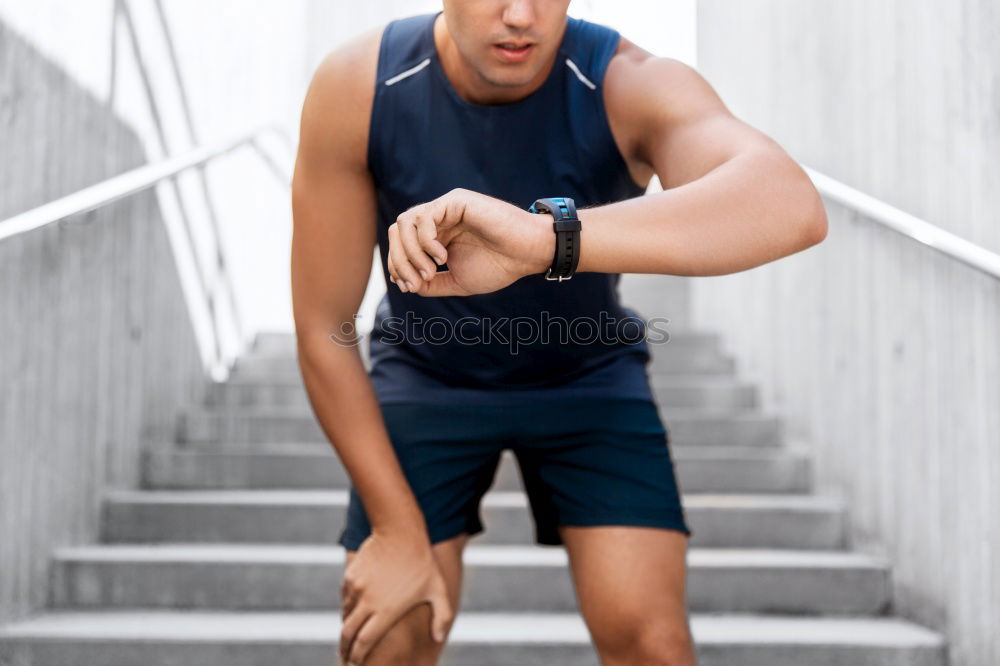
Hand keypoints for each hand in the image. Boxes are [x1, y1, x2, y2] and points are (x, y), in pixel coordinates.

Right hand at [339, 529, 453, 664]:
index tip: (355, 664)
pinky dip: (347, 608)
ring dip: (346, 627)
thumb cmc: (422, 562)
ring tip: (350, 636)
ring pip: (346, 615)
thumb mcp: (438, 589)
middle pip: (348, 634)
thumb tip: (439, 638)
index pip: (365, 642)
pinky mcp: (350, 576)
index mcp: (386, 610)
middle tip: (345, 658)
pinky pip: (345, 597)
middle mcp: (367, 601)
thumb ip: (442, 617)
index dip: (357, 657)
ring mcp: (356, 588)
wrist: (400, 532)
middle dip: (344, 649)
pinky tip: (353, 612)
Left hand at [386, 188, 553, 296]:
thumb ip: (432, 284)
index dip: (397, 265)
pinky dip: (426, 241)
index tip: (410, 286)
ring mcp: (446, 207)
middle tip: (418, 282)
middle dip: (400, 259)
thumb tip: (406, 284)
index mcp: (437, 235)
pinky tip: (442, 257)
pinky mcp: (456, 201)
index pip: (401, 243)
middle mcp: (438, 218)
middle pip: (397, 230)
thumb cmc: (500, 265)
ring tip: (430, 271)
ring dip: (411, 252)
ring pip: (405, 222)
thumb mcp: (458, 281)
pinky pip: (424, 217)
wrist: (527, 254)